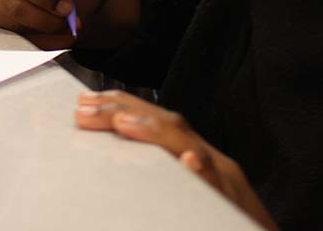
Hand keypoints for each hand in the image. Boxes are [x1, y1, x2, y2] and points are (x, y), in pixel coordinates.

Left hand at [75, 91, 277, 229]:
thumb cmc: (226, 225)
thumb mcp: (192, 199)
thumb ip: (163, 179)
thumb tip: (119, 170)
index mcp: (199, 162)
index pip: (159, 123)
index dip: (122, 107)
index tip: (84, 104)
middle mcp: (216, 167)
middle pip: (171, 127)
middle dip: (125, 112)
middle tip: (84, 110)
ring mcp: (229, 187)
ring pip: (194, 150)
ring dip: (157, 132)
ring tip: (123, 123)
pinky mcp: (238, 213)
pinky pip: (220, 190)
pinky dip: (204, 173)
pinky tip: (189, 163)